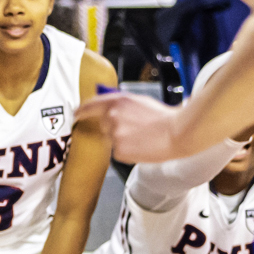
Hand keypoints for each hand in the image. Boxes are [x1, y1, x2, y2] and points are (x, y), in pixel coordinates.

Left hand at [76, 89, 191, 163]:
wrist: (176, 133)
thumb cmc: (163, 117)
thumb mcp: (140, 101)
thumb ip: (121, 103)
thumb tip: (108, 106)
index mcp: (117, 102)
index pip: (91, 105)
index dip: (81, 110)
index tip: (76, 114)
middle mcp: (112, 117)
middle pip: (103, 125)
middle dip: (115, 128)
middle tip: (135, 129)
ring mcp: (114, 135)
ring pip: (113, 139)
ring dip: (123, 139)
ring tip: (142, 137)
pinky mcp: (119, 151)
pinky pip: (118, 152)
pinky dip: (128, 151)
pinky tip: (142, 146)